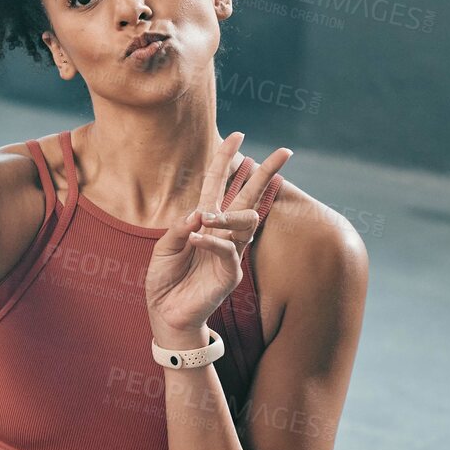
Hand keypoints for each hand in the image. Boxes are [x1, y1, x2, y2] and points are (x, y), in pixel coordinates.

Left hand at [146, 132, 292, 347]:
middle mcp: (222, 232)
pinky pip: (227, 248)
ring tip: (205, 218)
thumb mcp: (164, 249)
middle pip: (249, 196)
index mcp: (204, 221)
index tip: (238, 135)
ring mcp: (230, 252)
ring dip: (227, 214)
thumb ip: (179, 229)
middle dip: (266, 173)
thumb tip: (200, 213)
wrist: (166, 314)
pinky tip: (196, 239)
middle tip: (286, 152)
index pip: (219, 184)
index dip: (226, 159)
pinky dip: (211, 241)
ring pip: (245, 220)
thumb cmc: (164, 280)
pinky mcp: (230, 272)